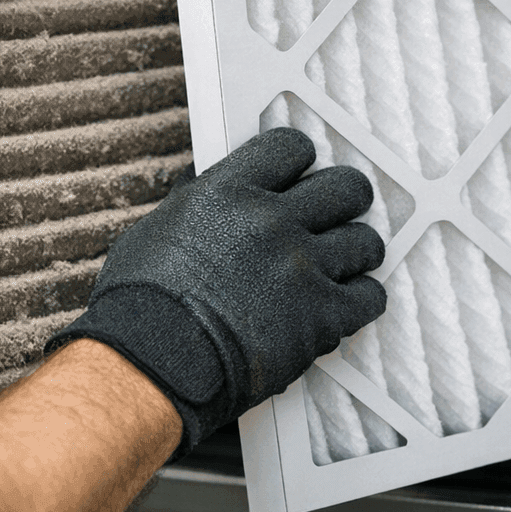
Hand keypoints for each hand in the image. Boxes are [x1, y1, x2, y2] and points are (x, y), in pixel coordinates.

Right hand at [48, 128, 387, 455]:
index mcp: (227, 192)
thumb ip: (194, 203)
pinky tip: (341, 305)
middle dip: (343, 201)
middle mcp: (271, 221)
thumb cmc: (140, 305)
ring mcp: (301, 267)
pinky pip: (370, 296)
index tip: (300, 177)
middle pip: (344, 187)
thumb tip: (202, 184)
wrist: (151, 365)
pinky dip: (359, 300)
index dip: (301, 162)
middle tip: (334, 218)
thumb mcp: (155, 231)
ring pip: (365, 241)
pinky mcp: (321, 316)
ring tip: (339, 267)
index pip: (291, 147)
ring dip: (354, 253)